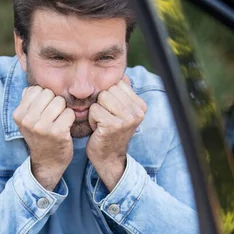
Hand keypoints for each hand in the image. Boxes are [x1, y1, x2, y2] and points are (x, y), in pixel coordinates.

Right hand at [13, 86, 74, 190]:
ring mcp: (41, 127)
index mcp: (18, 114)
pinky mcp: (56, 133)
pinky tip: (65, 129)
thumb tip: (32, 80)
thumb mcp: (27, 119)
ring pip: (60, 102)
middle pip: (49, 93)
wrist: (47, 162)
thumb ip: (28, 100)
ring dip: (63, 111)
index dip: (44, 98)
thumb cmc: (40, 136)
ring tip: (58, 123)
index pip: (37, 89)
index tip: (44, 112)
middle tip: (53, 118)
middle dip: (54, 103)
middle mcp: (27, 120)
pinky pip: (69, 113)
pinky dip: (70, 120)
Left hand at [86, 76, 146, 190]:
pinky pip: (94, 109)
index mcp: (140, 105)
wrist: (108, 157)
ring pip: (101, 98)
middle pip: (108, 90)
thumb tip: (121, 75)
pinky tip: (98, 130)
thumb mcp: (120, 111)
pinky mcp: (113, 125)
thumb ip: (123, 93)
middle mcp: (137, 111)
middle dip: (102, 104)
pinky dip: (92, 120)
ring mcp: (127, 118)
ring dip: (96, 111)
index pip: (118, 84)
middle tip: (106, 119)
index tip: (112, 113)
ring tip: (103, 123)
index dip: (109, 97)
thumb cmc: (110, 132)